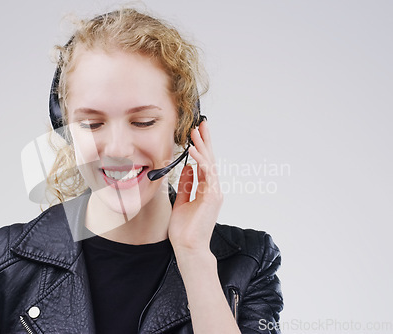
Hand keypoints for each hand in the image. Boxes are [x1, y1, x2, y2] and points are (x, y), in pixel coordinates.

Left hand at [168, 120, 222, 255]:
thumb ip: (186, 185)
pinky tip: (194, 150)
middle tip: (202, 124)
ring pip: (210, 163)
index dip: (201, 148)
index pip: (204, 164)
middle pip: (210, 159)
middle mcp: (213, 189)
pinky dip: (201, 160)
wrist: (188, 247)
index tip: (197, 133)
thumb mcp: (182, 201)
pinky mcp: (212, 196)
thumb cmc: (185, 230)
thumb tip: (188, 169)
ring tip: (196, 131)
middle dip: (205, 141)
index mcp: (206, 190)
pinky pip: (207, 174)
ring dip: (203, 146)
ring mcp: (214, 192)